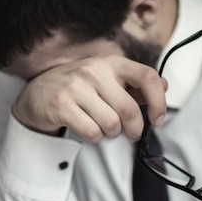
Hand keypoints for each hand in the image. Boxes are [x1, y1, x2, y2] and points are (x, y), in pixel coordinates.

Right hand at [13, 55, 167, 142]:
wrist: (37, 95)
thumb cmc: (79, 88)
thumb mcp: (107, 80)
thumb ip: (134, 84)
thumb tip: (164, 86)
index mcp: (111, 63)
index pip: (147, 76)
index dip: (159, 101)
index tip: (157, 119)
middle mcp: (94, 70)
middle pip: (129, 110)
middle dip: (135, 129)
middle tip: (131, 134)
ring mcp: (76, 87)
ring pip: (111, 124)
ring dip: (111, 133)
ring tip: (104, 128)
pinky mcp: (62, 106)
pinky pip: (92, 132)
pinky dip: (95, 137)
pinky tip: (89, 130)